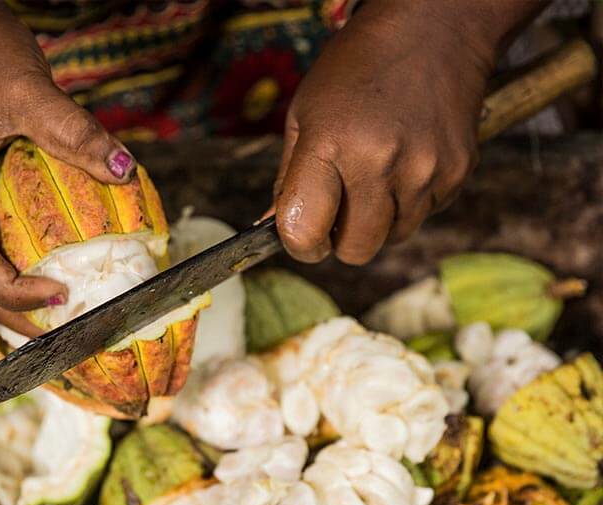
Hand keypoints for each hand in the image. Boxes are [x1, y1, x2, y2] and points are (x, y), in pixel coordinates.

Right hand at [0, 0, 133, 331]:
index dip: (13, 292)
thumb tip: (124, 171)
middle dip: (16, 315)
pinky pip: (0, 244)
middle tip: (65, 336)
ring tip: (62, 324)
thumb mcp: (29, 88)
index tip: (61, 299)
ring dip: (18, 302)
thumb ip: (73, 130)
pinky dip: (24, 272)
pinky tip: (57, 280)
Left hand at [273, 0, 541, 264]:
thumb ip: (289, 178)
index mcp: (330, 144)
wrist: (435, 26)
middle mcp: (380, 161)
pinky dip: (410, 201)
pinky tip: (406, 162)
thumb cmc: (359, 67)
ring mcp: (424, 169)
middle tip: (341, 209)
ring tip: (376, 174)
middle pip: (355, 250)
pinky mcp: (457, 171)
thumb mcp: (305, 113)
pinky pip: (425, 215)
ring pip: (392, 237)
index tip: (305, 236)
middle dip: (342, 239)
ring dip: (379, 220)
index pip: (304, 232)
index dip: (300, 245)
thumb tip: (276, 227)